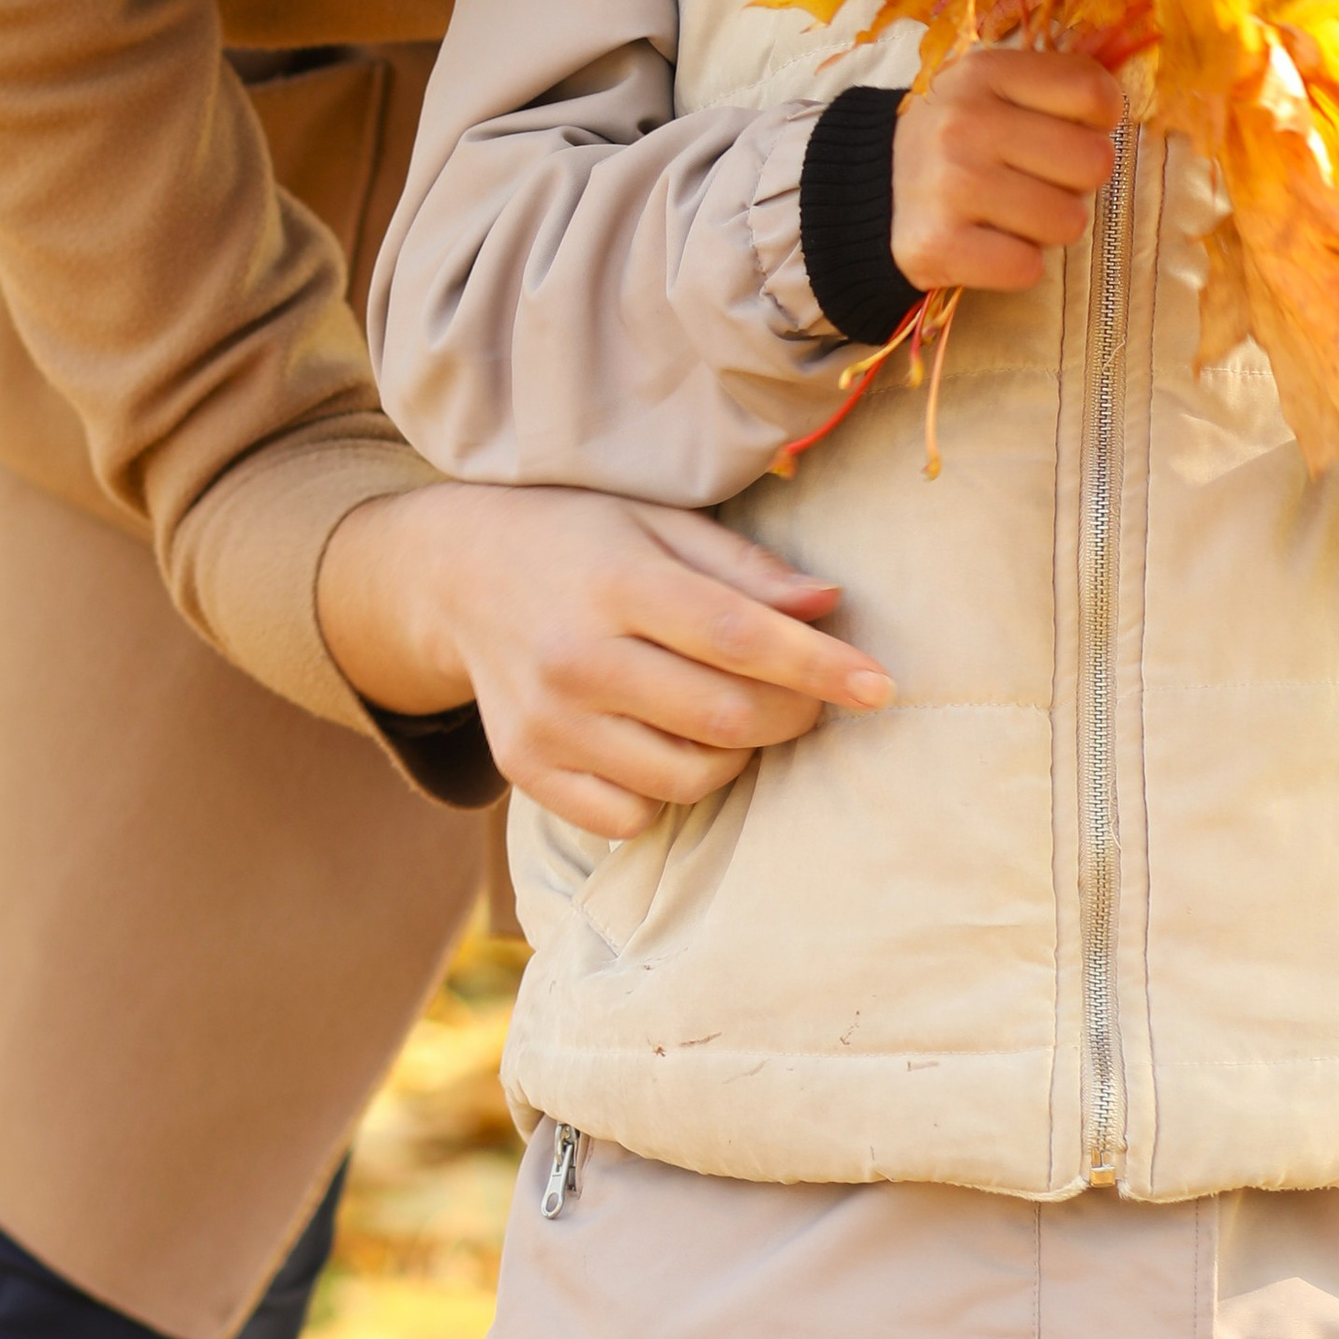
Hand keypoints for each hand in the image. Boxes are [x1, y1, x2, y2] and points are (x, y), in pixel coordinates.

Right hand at [319, 477, 891, 838]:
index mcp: (615, 581)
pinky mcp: (526, 770)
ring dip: (738, 756)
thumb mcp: (658, 523)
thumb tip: (829, 607)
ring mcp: (546, 723)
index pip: (739, 636)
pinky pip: (632, 816)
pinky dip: (670, 792)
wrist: (458, 574)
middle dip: (792, 714)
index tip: (881, 686)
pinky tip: (666, 743)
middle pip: (723, 716)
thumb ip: (744, 567)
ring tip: (734, 713)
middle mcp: (574, 657)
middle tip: (810, 694)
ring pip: (687, 777)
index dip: (819, 666)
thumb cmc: (582, 539)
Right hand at [890, 47, 1124, 296]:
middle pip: (1093, 162)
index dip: (1099, 120)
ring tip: (1011, 212)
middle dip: (1076, 180)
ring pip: (1069, 221)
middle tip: (1039, 180)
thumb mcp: (992, 88)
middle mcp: (965, 123)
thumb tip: (1120, 102)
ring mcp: (949, 185)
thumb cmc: (955, 138)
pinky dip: (1017, 264)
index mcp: (985, 73)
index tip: (1071, 130)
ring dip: (1048, 226)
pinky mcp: (937, 246)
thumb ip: (1056, 85)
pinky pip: (1028, 268)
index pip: (1093, 92)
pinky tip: (989, 244)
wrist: (868, 192)